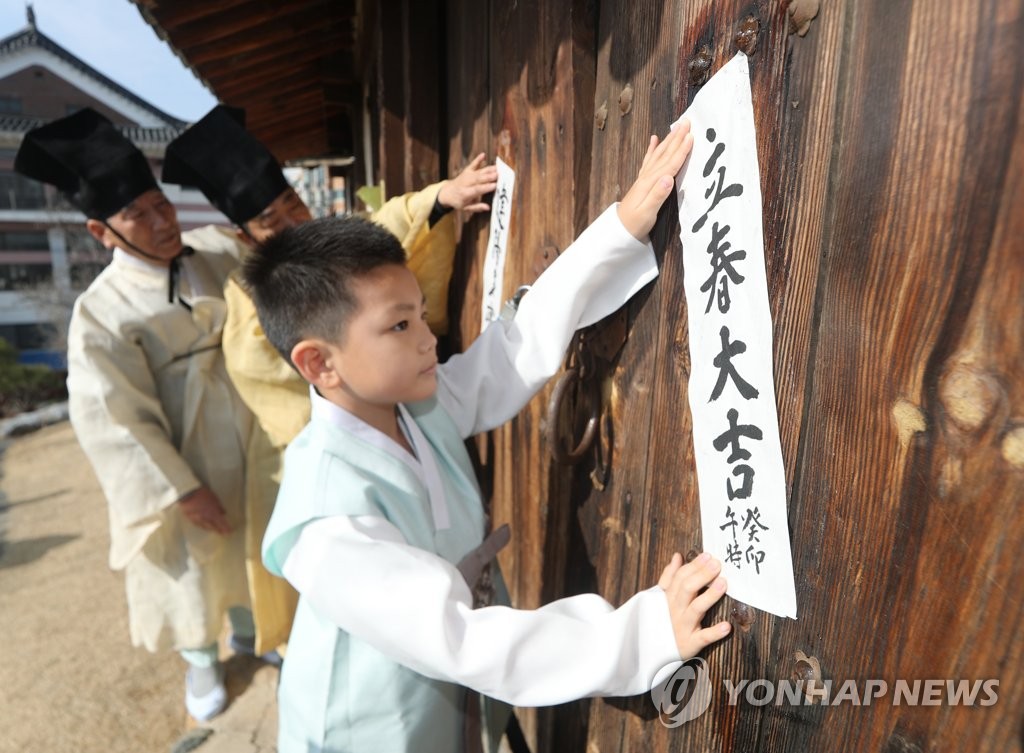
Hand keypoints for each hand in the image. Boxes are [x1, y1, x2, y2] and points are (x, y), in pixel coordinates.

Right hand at [178, 486, 231, 534]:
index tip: (229, 532)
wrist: (187, 493)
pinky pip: (198, 525)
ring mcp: (197, 520)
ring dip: (210, 529)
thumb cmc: (203, 494)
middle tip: (222, 533)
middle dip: (218, 530)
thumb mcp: (215, 499)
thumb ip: (219, 507)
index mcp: (213, 514)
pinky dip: (203, 526)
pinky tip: (204, 526)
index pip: (221, 524)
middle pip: (213, 527)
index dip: (226, 529)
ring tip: (214, 530)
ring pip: (205, 527)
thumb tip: (223, 513)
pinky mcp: (190, 519)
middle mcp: (206, 519)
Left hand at [437, 153, 498, 213]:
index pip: (477, 189)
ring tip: (498, 168)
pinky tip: (483, 154)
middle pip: (479, 179)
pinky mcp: (467, 171)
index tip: (495, 186)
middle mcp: (466, 183)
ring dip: (488, 169)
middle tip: (499, 175)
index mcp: (466, 194)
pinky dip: (478, 159)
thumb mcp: (465, 208)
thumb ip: (477, 207)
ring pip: (479, 172)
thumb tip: (488, 207)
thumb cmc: (458, 201)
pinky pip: (473, 164)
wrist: (446, 193)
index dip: (486, 187)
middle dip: (489, 177)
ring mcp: (467, 176)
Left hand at [617, 119, 693, 240]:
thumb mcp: (647, 214)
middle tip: (687, 121)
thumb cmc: (634, 225)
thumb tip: (669, 178)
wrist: (617, 231)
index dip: (681, 150)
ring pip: (658, 154)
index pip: (670, 164)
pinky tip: (654, 139)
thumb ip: (657, 196)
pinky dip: (652, 149)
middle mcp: (646, 178)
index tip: (691, 136)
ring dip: (668, 140)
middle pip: (665, 154)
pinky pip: (648, 161)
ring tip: (676, 126)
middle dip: (676, 138)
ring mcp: (643, 178)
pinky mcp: (641, 182)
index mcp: (650, 184)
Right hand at [659, 551, 730, 657]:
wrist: (651, 653)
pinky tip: (726, 626)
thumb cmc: (661, 621)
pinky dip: (714, 632)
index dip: (693, 566)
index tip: (707, 555)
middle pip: (687, 589)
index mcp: (668, 598)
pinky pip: (702, 638)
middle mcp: (674, 611)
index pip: (679, 578)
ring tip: (723, 583)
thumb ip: (669, 577)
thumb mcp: (660, 598)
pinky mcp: (690, 644)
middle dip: (702, 575)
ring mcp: (682, 627)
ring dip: (709, 596)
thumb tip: (677, 556)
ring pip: (696, 609)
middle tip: (717, 564)